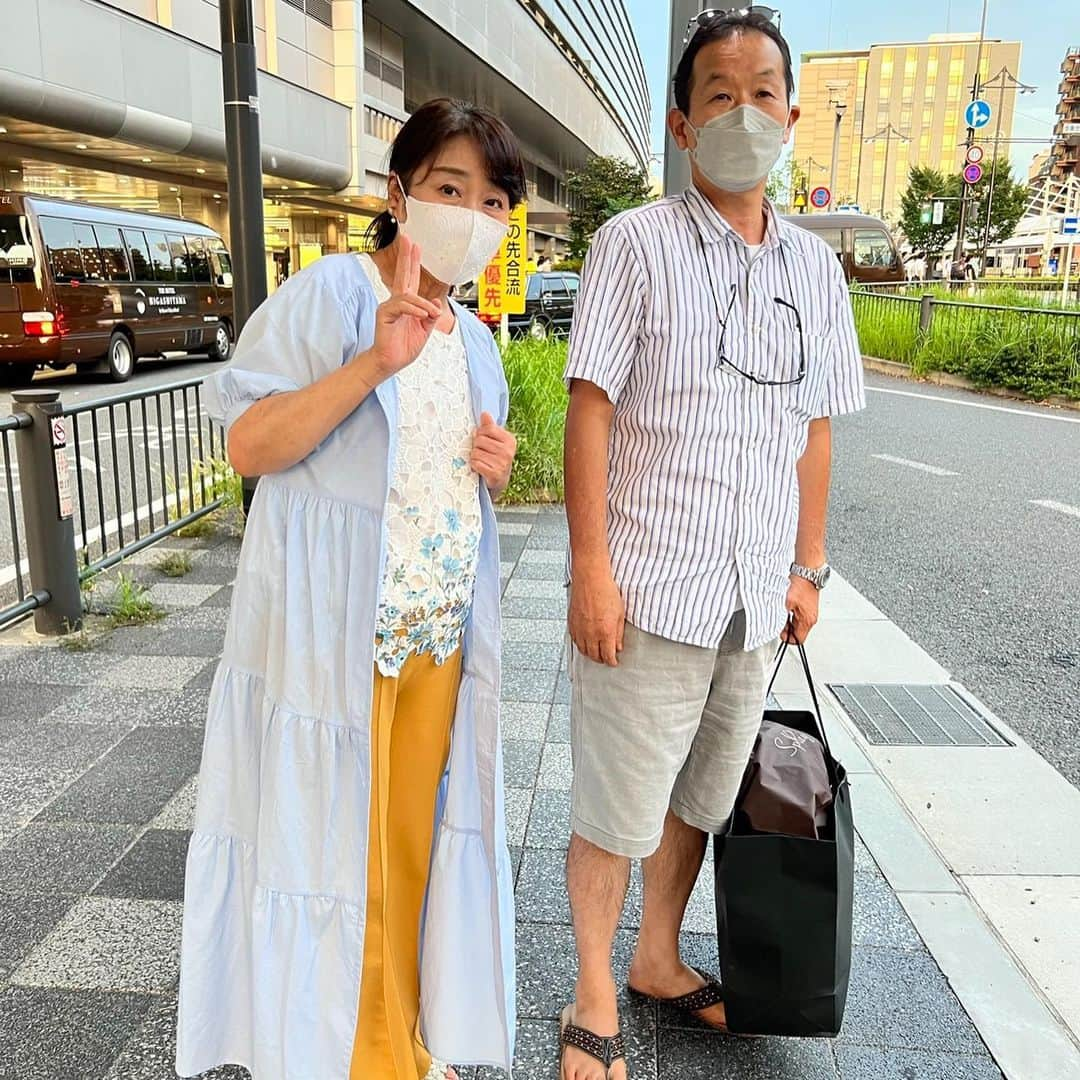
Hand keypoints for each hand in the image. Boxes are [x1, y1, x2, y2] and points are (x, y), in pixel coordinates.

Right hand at [367, 234, 442, 378]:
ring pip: (408, 296)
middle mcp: (397, 302)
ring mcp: (389, 306)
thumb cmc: (403, 348)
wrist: (391, 362)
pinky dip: (414, 310)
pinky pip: (401, 306)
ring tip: (430, 314)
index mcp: (408, 305)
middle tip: (408, 240)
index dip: (414, 263)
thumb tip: (436, 301)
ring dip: (423, 305)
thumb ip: (431, 316)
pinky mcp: (384, 313)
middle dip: (406, 258)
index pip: (411, 280)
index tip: (416, 247)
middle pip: (403, 275)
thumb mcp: (425, 331)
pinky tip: (422, 316)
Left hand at [470, 411, 515, 492]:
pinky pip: (475, 463)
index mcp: (510, 440)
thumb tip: (484, 413)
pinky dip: (474, 466)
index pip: (486, 428)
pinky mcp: (494, 474)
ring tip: (482, 462)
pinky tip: (480, 469)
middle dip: (476, 446)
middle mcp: (508, 451)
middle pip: (479, 440)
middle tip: (483, 454)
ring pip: (475, 452)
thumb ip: (489, 427)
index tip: (484, 441)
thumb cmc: (495, 459)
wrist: (499, 482)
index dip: (480, 434)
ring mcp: (502, 463)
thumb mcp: (495, 442)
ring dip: (475, 457)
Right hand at [568, 571, 624, 666]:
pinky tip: (585, 643)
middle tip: (606, 659)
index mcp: (606, 632)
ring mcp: (580, 629)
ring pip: (583, 651)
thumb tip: (617, 646)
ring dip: (590, 655)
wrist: (590, 579)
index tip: (614, 662)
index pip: (608, 656)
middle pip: (595, 656)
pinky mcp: (572, 624)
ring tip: (596, 654)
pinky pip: (575, 641)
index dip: (612, 662)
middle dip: (601, 660)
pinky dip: (581, 646)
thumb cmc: (606, 591)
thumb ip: (618, 633)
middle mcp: (591, 634)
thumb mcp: (619, 614)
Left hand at [782, 575, 819, 643]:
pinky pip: (800, 616)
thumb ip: (781, 616)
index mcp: (807, 621)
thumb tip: (775, 624)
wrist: (807, 573)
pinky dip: (792, 614)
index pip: (798, 640)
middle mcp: (811, 619)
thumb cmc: (800, 585)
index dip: (787, 638)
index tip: (780, 632)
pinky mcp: (809, 607)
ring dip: (789, 621)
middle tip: (780, 620)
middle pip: (798, 632)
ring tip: (784, 611)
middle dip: (787, 629)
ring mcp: (811, 613)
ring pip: (798, 624)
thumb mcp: (786, 602)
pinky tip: (788, 606)